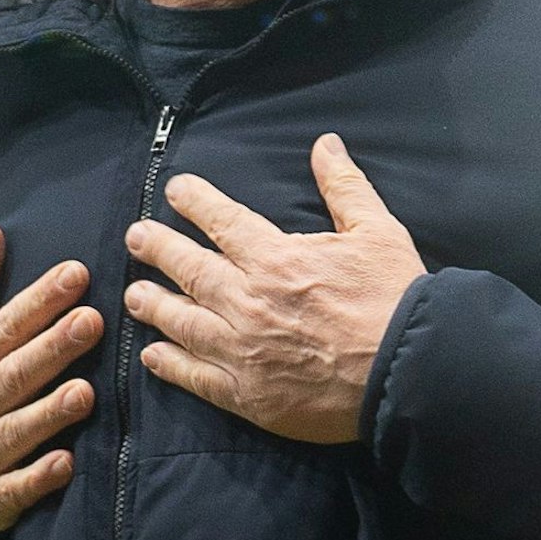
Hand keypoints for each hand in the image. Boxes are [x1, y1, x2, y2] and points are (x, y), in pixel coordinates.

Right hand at [0, 221, 104, 531]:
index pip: (6, 327)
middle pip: (14, 374)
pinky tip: (67, 463)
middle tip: (93, 321)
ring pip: (16, 430)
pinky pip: (15, 489)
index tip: (77, 273)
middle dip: (52, 348)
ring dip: (48, 413)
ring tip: (86, 393)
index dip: (39, 301)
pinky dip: (38, 478)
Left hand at [123, 133, 424, 444]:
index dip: (194, 202)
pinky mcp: (248, 395)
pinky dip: (169, 364)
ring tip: (133, 294)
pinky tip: (153, 355)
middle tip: (135, 237)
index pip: (221, 221)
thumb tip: (324, 145)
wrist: (407, 372)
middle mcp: (247, 301)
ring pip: (182, 322)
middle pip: (188, 268)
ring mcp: (242, 351)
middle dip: (157, 248)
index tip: (174, 191)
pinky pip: (195, 376)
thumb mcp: (377, 231)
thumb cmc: (394, 299)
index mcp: (275, 259)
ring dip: (153, 304)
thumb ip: (344, 187)